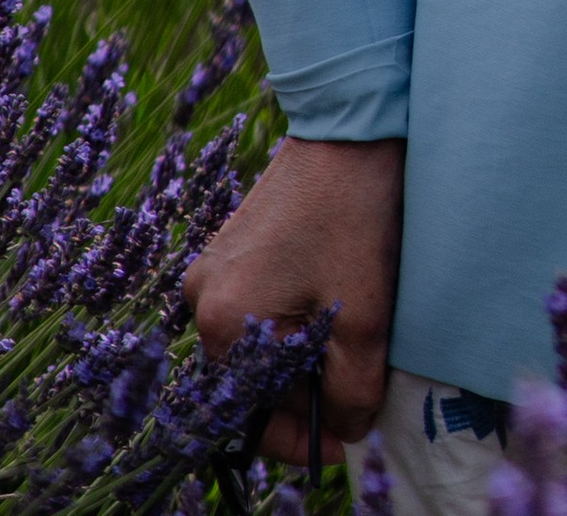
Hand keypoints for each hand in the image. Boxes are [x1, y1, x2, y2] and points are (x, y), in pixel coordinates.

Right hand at [184, 135, 405, 466]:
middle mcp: (203, 296)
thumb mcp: (363, 319)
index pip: (252, 412)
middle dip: (302, 394)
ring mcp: (215, 266)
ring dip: (301, 356)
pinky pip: (259, 305)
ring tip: (350, 348)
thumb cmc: (354, 216)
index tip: (344, 443)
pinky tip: (333, 308)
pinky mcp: (235, 244)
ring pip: (259, 342)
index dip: (300, 437)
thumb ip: (351, 393)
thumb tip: (345, 429)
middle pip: (252, 378)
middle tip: (354, 397)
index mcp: (223, 321)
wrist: (352, 123)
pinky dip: (294, 320)